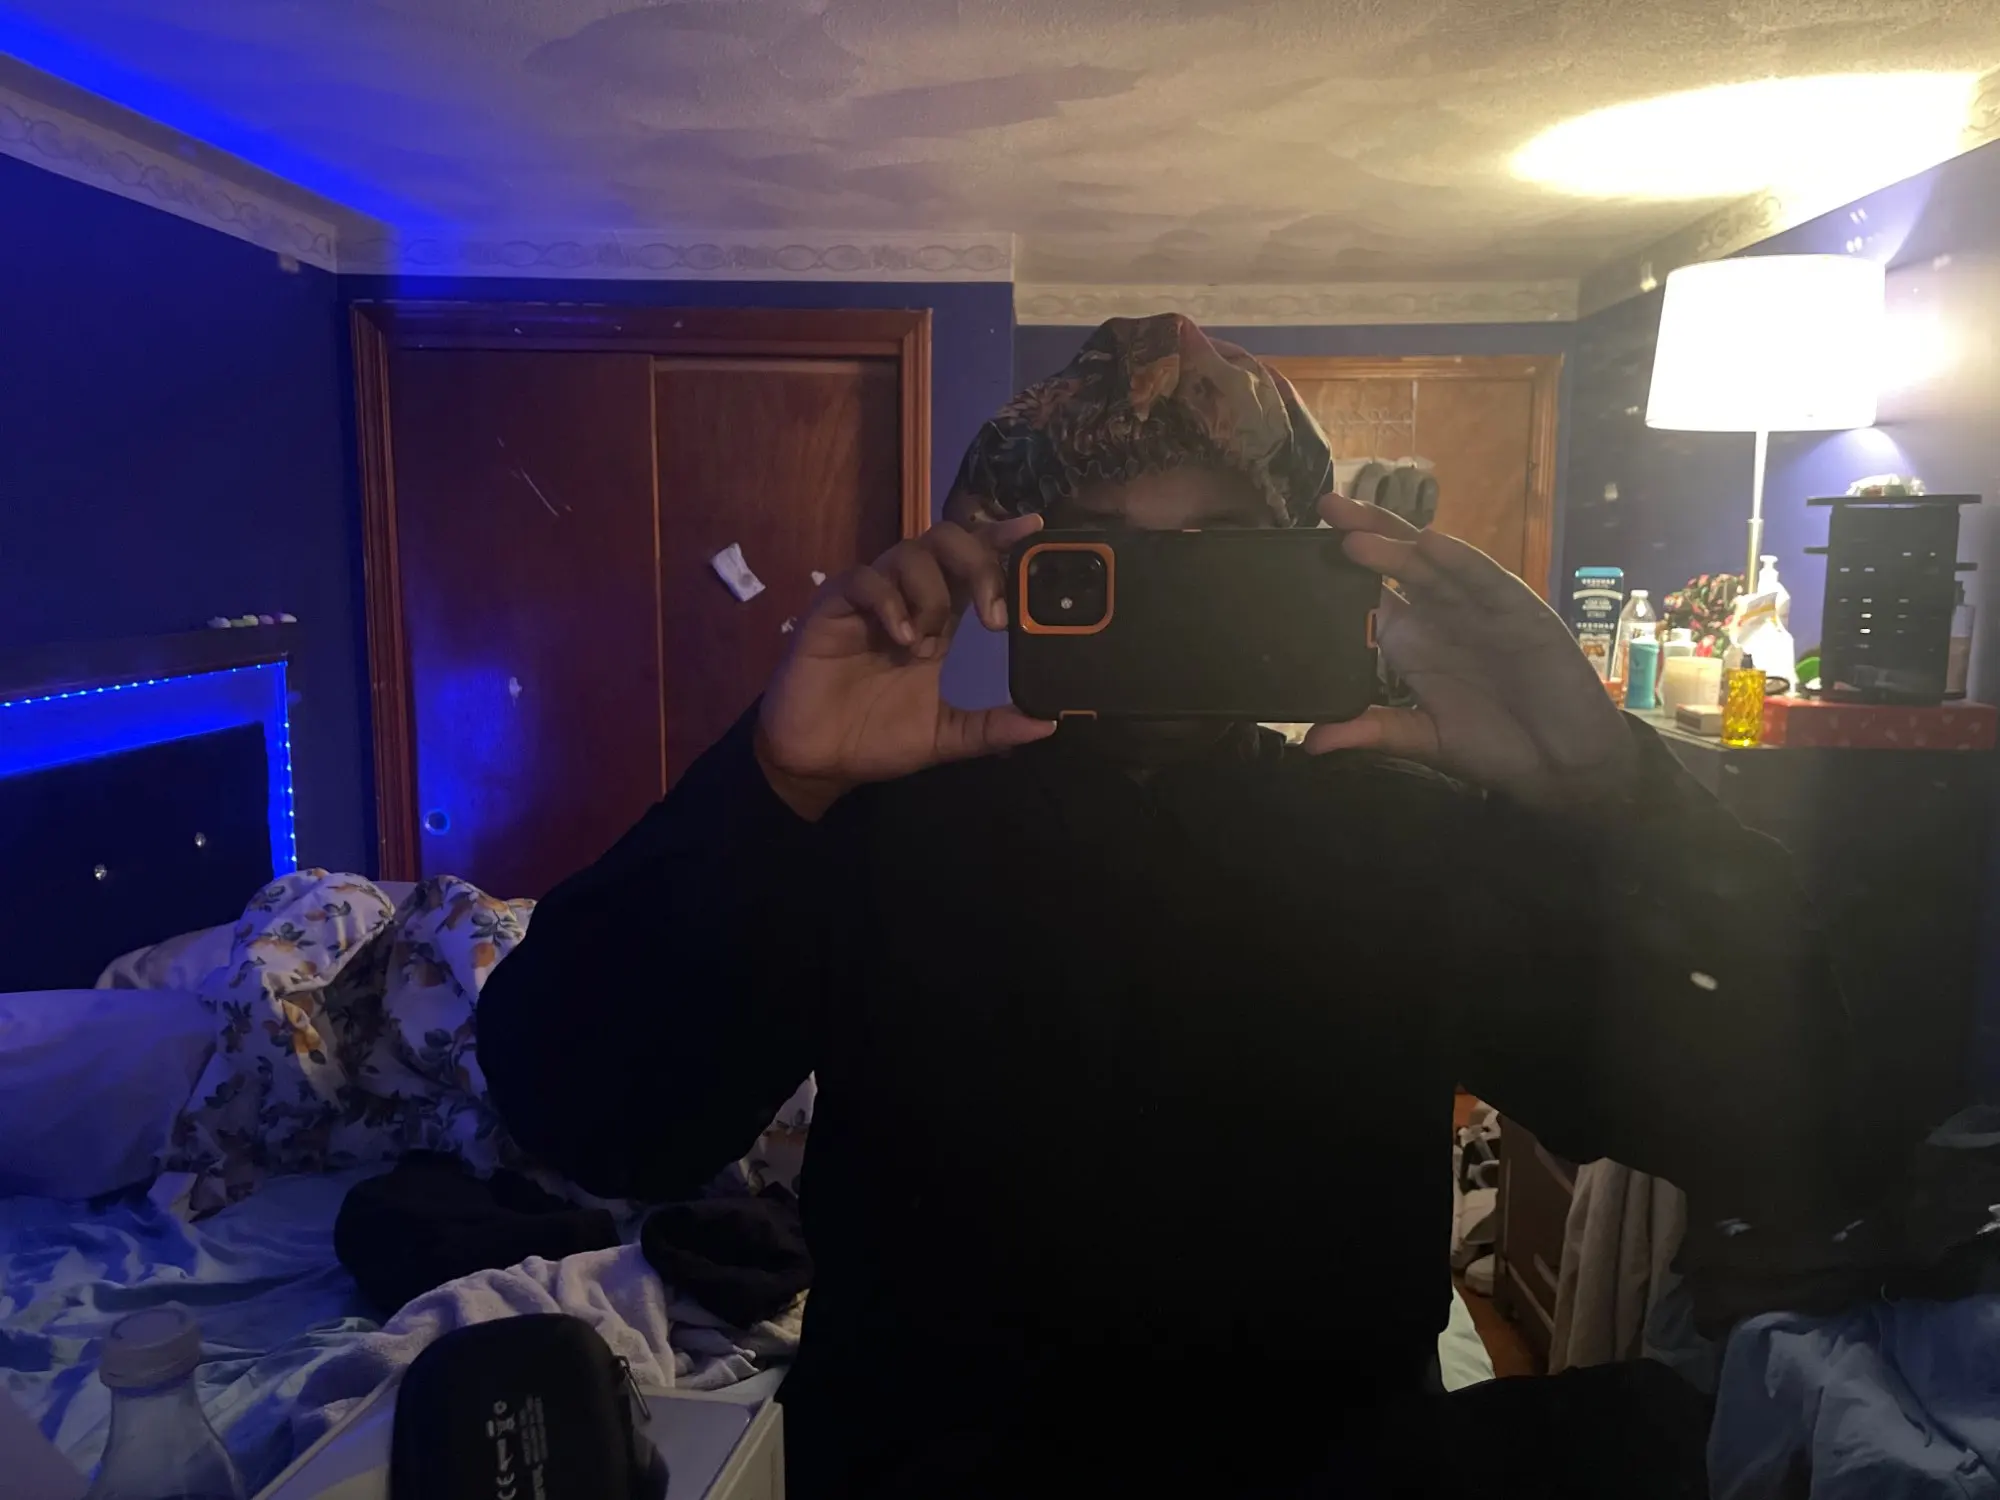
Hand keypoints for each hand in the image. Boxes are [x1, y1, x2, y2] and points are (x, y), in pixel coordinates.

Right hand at [756, 515, 1055, 819]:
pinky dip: (889, 601)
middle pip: (946, 540)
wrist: (818, 762)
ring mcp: (869, 601)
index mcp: (939, 620)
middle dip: (978, 563)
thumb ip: (992, 728)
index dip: (1000, 540)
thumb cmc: (876, 739)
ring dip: (932, 594)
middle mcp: (907, 599)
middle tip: (993, 617)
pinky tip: (901, 638)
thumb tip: (1047, 725)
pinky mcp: (832, 608)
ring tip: (925, 644)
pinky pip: (864, 579)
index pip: (973, 564)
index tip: (1033, 528)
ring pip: (909, 553)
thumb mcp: (945, 735)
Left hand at [1305, 494, 1637, 808]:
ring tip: (1357, 529)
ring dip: (1399, 542)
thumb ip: (1373, 732)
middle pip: (1397, 564)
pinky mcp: (1518, 611)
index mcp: (1410, 641)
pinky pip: (1485, 580)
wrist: (1561, 763)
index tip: (1299, 548)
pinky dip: (1459, 561)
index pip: (1368, 594)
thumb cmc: (1494, 746)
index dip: (1339, 570)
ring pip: (1434, 564)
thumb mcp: (1425, 740)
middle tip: (1325, 507)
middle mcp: (1440, 615)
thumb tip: (1311, 744)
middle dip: (1363, 534)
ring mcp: (1478, 608)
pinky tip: (1432, 543)